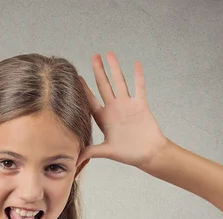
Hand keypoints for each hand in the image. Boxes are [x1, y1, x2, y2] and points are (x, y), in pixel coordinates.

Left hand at [76, 52, 170, 168]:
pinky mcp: (141, 104)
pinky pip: (139, 87)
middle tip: (93, 56)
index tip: (76, 77)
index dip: (83, 89)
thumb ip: (91, 152)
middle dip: (98, 71)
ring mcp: (128, 105)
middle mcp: (114, 108)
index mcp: (104, 118)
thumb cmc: (129, 154)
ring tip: (109, 54)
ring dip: (115, 68)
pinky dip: (138, 76)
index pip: (91, 101)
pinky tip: (135, 64)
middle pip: (104, 86)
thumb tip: (73, 162)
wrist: (148, 154)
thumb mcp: (107, 151)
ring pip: (120, 82)